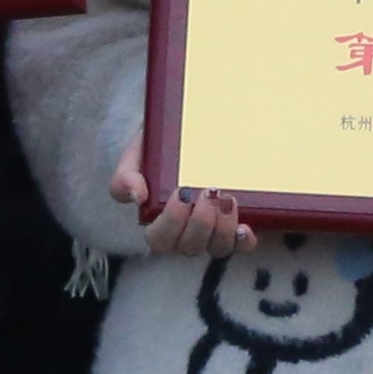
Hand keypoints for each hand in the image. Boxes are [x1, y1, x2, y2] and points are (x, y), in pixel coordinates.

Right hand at [108, 145, 255, 259]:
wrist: (188, 125)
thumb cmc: (159, 145)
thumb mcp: (138, 153)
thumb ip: (126, 175)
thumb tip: (137, 196)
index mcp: (157, 220)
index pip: (159, 240)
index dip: (171, 223)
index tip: (181, 193)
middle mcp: (184, 231)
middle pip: (190, 247)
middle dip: (200, 224)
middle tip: (208, 192)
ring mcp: (210, 230)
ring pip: (216, 248)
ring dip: (223, 230)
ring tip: (227, 200)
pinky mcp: (233, 223)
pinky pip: (240, 244)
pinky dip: (243, 240)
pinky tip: (245, 227)